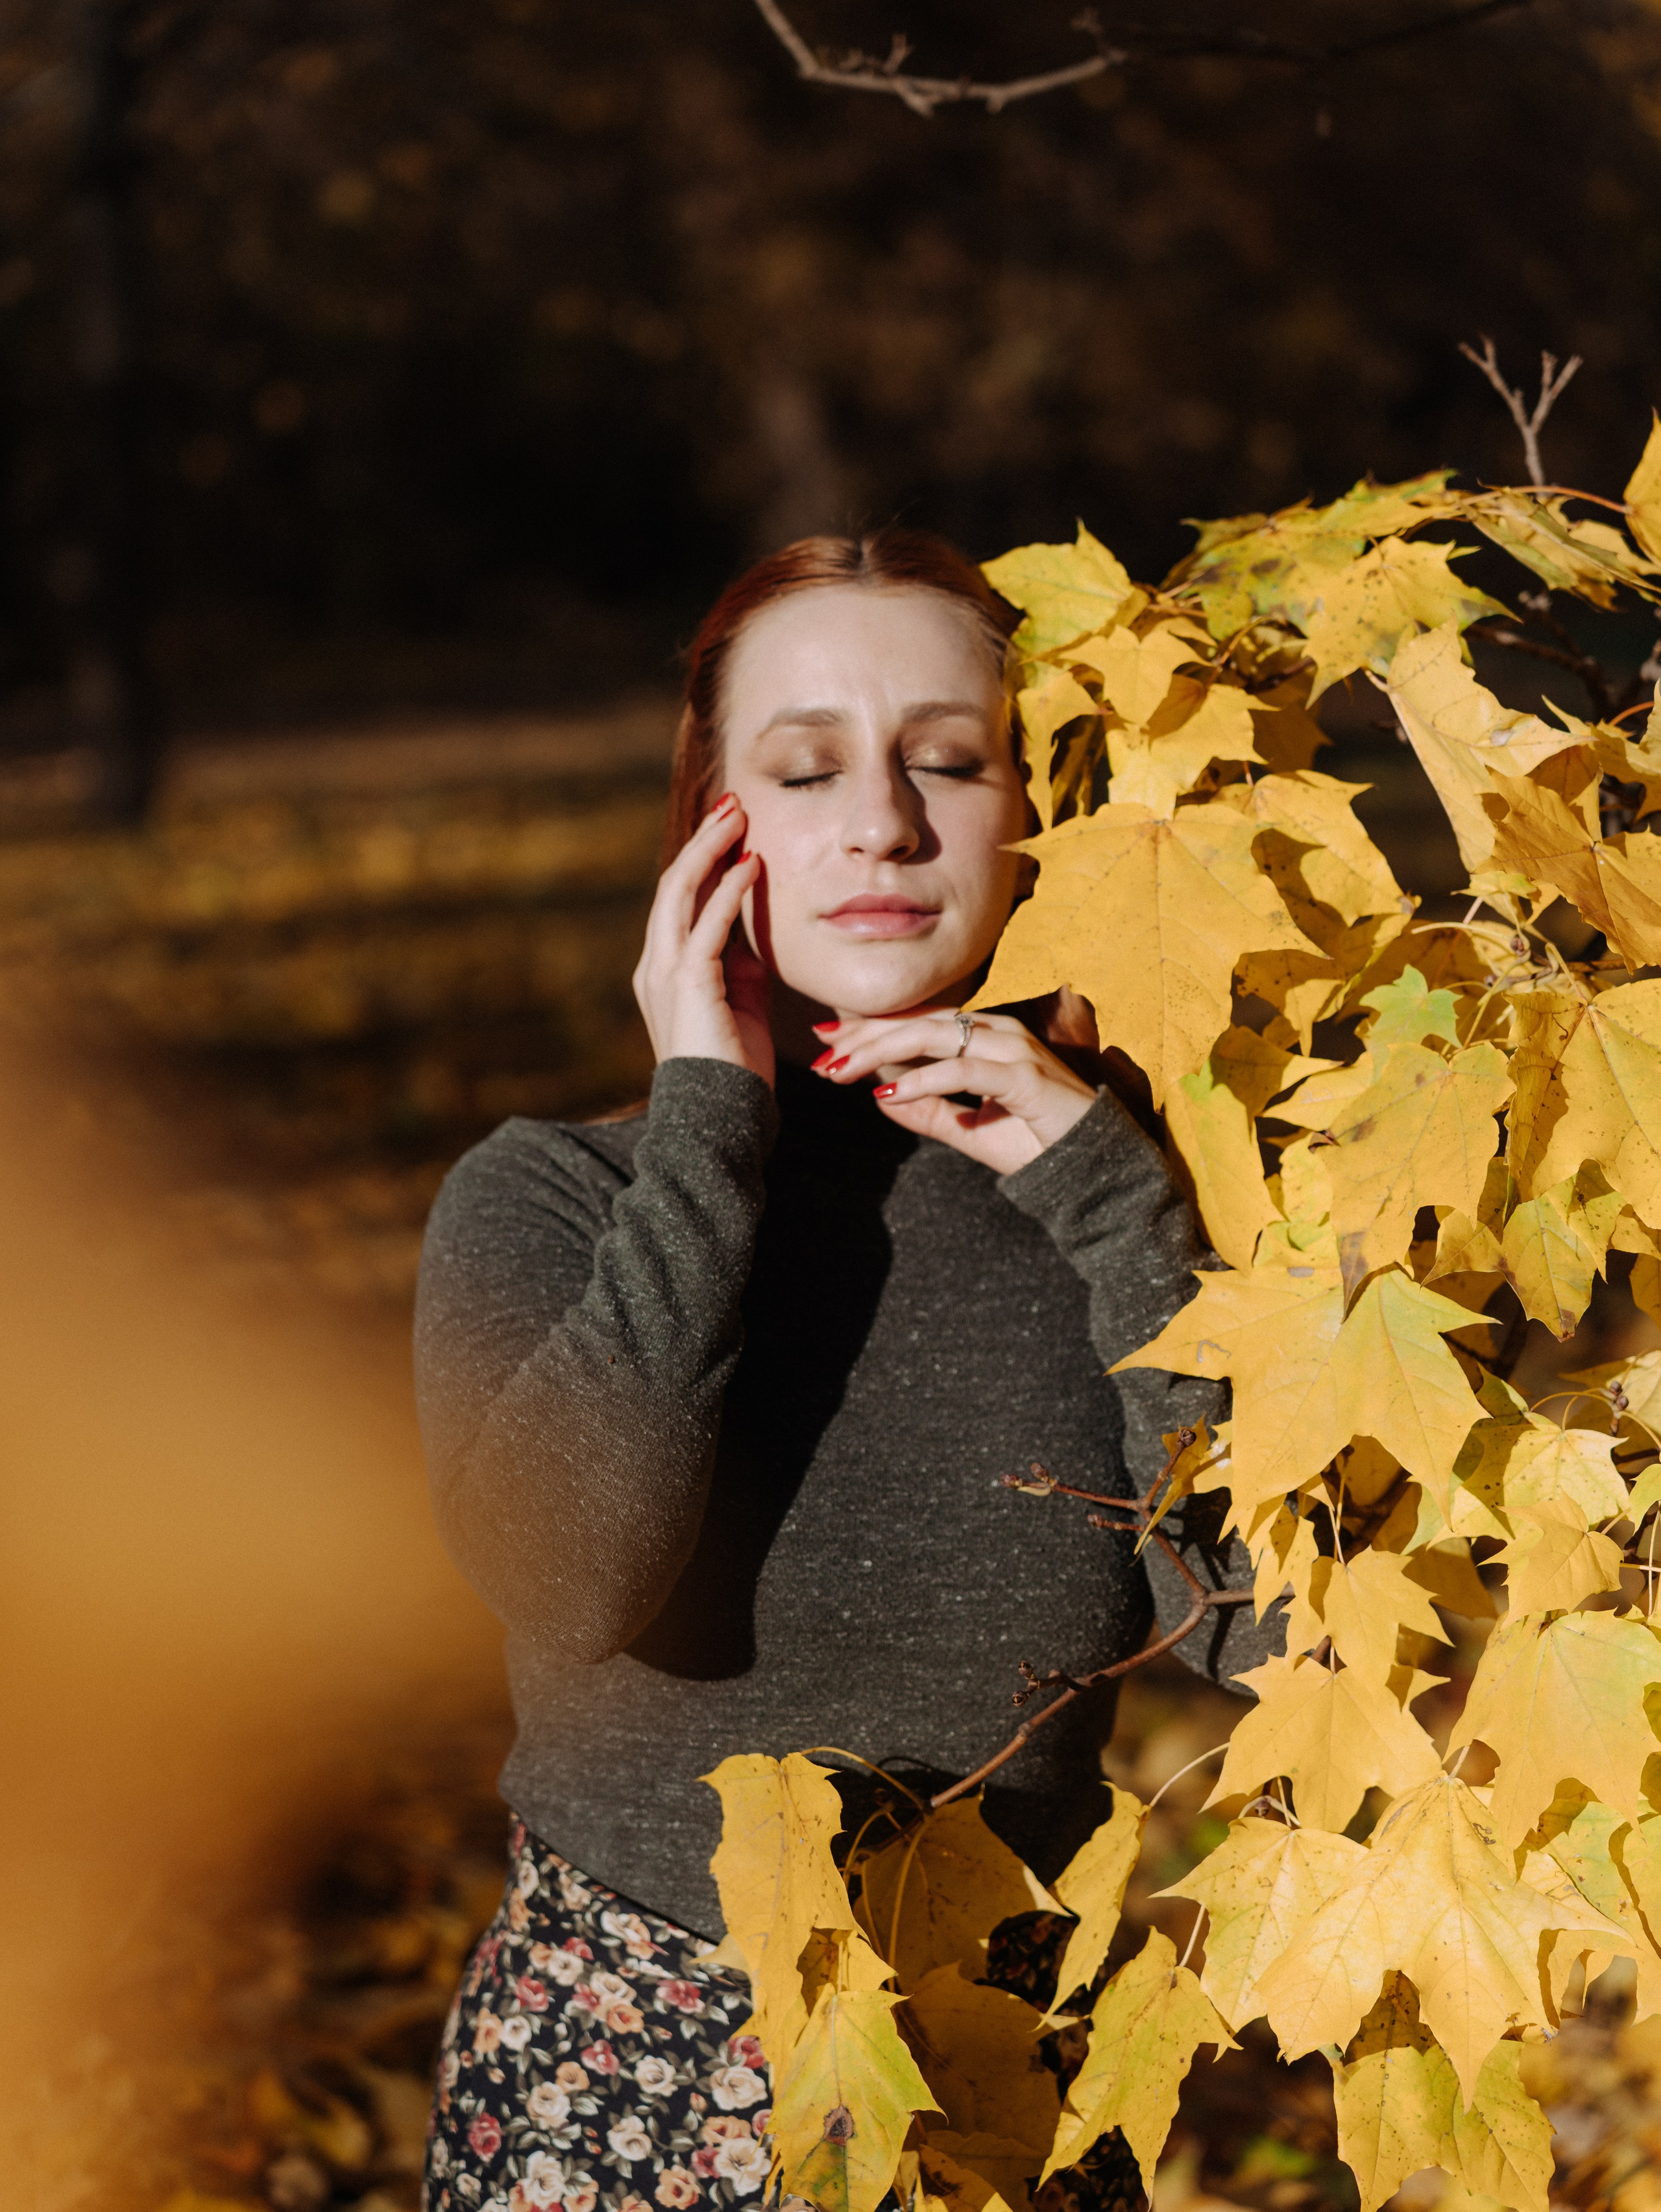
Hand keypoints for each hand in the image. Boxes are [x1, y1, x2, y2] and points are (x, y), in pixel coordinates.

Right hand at [633, 795, 773, 1084]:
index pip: (680, 901)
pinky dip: (729, 891)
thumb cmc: (735, 1070)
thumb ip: (742, 965)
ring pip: (681, 893)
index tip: (732, 827)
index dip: (704, 860)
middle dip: (703, 840)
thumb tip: (756, 928)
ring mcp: (665, 973)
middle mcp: (655, 966)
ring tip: (738, 816)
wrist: (721, 1120)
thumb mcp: (741, 1004)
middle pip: (674, 885)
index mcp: (664, 971)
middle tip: (732, 804)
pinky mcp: (687, 984)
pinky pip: (708, 925)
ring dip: (711, 850)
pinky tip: (751, 866)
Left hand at [813, 1006, 1094, 1171]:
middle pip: (918, 1022)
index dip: (871, 1028)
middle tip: (821, 1053)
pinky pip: (963, 1069)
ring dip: (881, 1051)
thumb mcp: (969, 1128)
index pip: (919, 1022)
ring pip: (934, 1036)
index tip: (826, 1041)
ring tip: (841, 1071)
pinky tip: (890, 1093)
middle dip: (864, 1036)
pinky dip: (923, 1079)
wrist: (1092, 1170)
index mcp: (987, 1037)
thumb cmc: (1036, 1144)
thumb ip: (929, 1111)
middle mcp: (1000, 1032)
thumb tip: (881, 1095)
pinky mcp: (1025, 1075)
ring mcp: (1015, 1049)